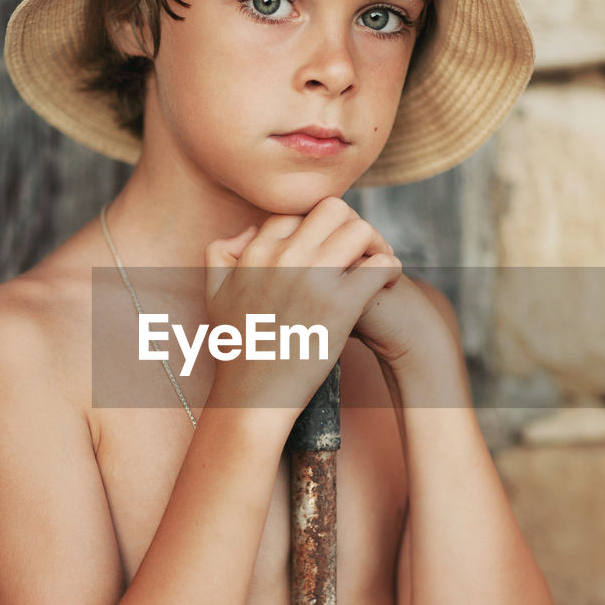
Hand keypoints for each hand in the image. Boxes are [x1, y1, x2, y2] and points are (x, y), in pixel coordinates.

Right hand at [203, 197, 401, 409]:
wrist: (252, 395)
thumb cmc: (237, 351)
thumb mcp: (214, 293)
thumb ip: (221, 253)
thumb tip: (249, 232)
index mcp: (258, 252)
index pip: (297, 213)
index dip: (317, 225)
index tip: (328, 246)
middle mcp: (286, 257)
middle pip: (333, 208)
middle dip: (351, 223)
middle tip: (360, 249)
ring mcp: (314, 278)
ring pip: (361, 229)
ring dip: (375, 243)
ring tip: (377, 264)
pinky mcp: (340, 305)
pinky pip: (380, 265)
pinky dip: (391, 269)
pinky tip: (386, 284)